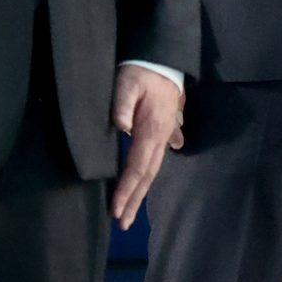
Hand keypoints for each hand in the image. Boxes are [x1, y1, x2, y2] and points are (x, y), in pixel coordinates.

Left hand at [110, 65, 185, 229]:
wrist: (164, 57)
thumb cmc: (142, 70)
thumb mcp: (127, 82)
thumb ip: (121, 104)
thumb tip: (121, 127)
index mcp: (151, 130)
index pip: (137, 167)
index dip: (126, 190)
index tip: (116, 210)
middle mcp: (161, 137)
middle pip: (147, 175)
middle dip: (134, 200)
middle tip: (122, 224)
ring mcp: (165, 133)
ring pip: (153, 167)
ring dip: (141, 190)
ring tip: (131, 210)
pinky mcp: (164, 127)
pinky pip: (157, 155)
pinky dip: (151, 170)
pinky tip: (150, 176)